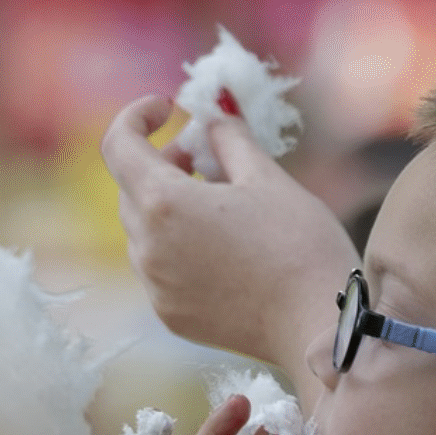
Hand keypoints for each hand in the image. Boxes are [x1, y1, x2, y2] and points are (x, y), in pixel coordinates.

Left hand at [101, 96, 355, 391]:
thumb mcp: (267, 177)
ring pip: (144, 230)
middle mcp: (146, 246)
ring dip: (169, 207)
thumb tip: (212, 117)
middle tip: (204, 155)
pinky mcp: (169, 314)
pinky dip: (177, 245)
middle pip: (132, 188)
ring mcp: (154, 286)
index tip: (167, 108)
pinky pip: (159, 267)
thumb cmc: (298, 244)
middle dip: (161, 162)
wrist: (316, 325)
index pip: (118, 146)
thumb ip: (228, 138)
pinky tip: (222, 247)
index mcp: (164, 203)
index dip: (136, 117)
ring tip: (220, 204)